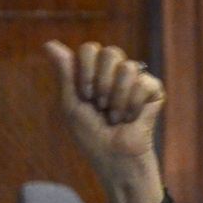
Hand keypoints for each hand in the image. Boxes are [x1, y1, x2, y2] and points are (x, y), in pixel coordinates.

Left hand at [44, 41, 164, 200]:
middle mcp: (115, 72)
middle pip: (109, 52)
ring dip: (116, 98)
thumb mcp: (71, 104)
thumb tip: (48, 44)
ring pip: (127, 67)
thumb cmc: (90, 135)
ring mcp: (136, 80)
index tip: (84, 95)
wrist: (113, 157)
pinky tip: (131, 118)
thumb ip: (65, 73)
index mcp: (94, 73)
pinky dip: (132, 105)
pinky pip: (143, 82)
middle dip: (101, 83)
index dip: (85, 71)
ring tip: (115, 117)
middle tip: (100, 106)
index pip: (89, 49)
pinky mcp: (153, 90)